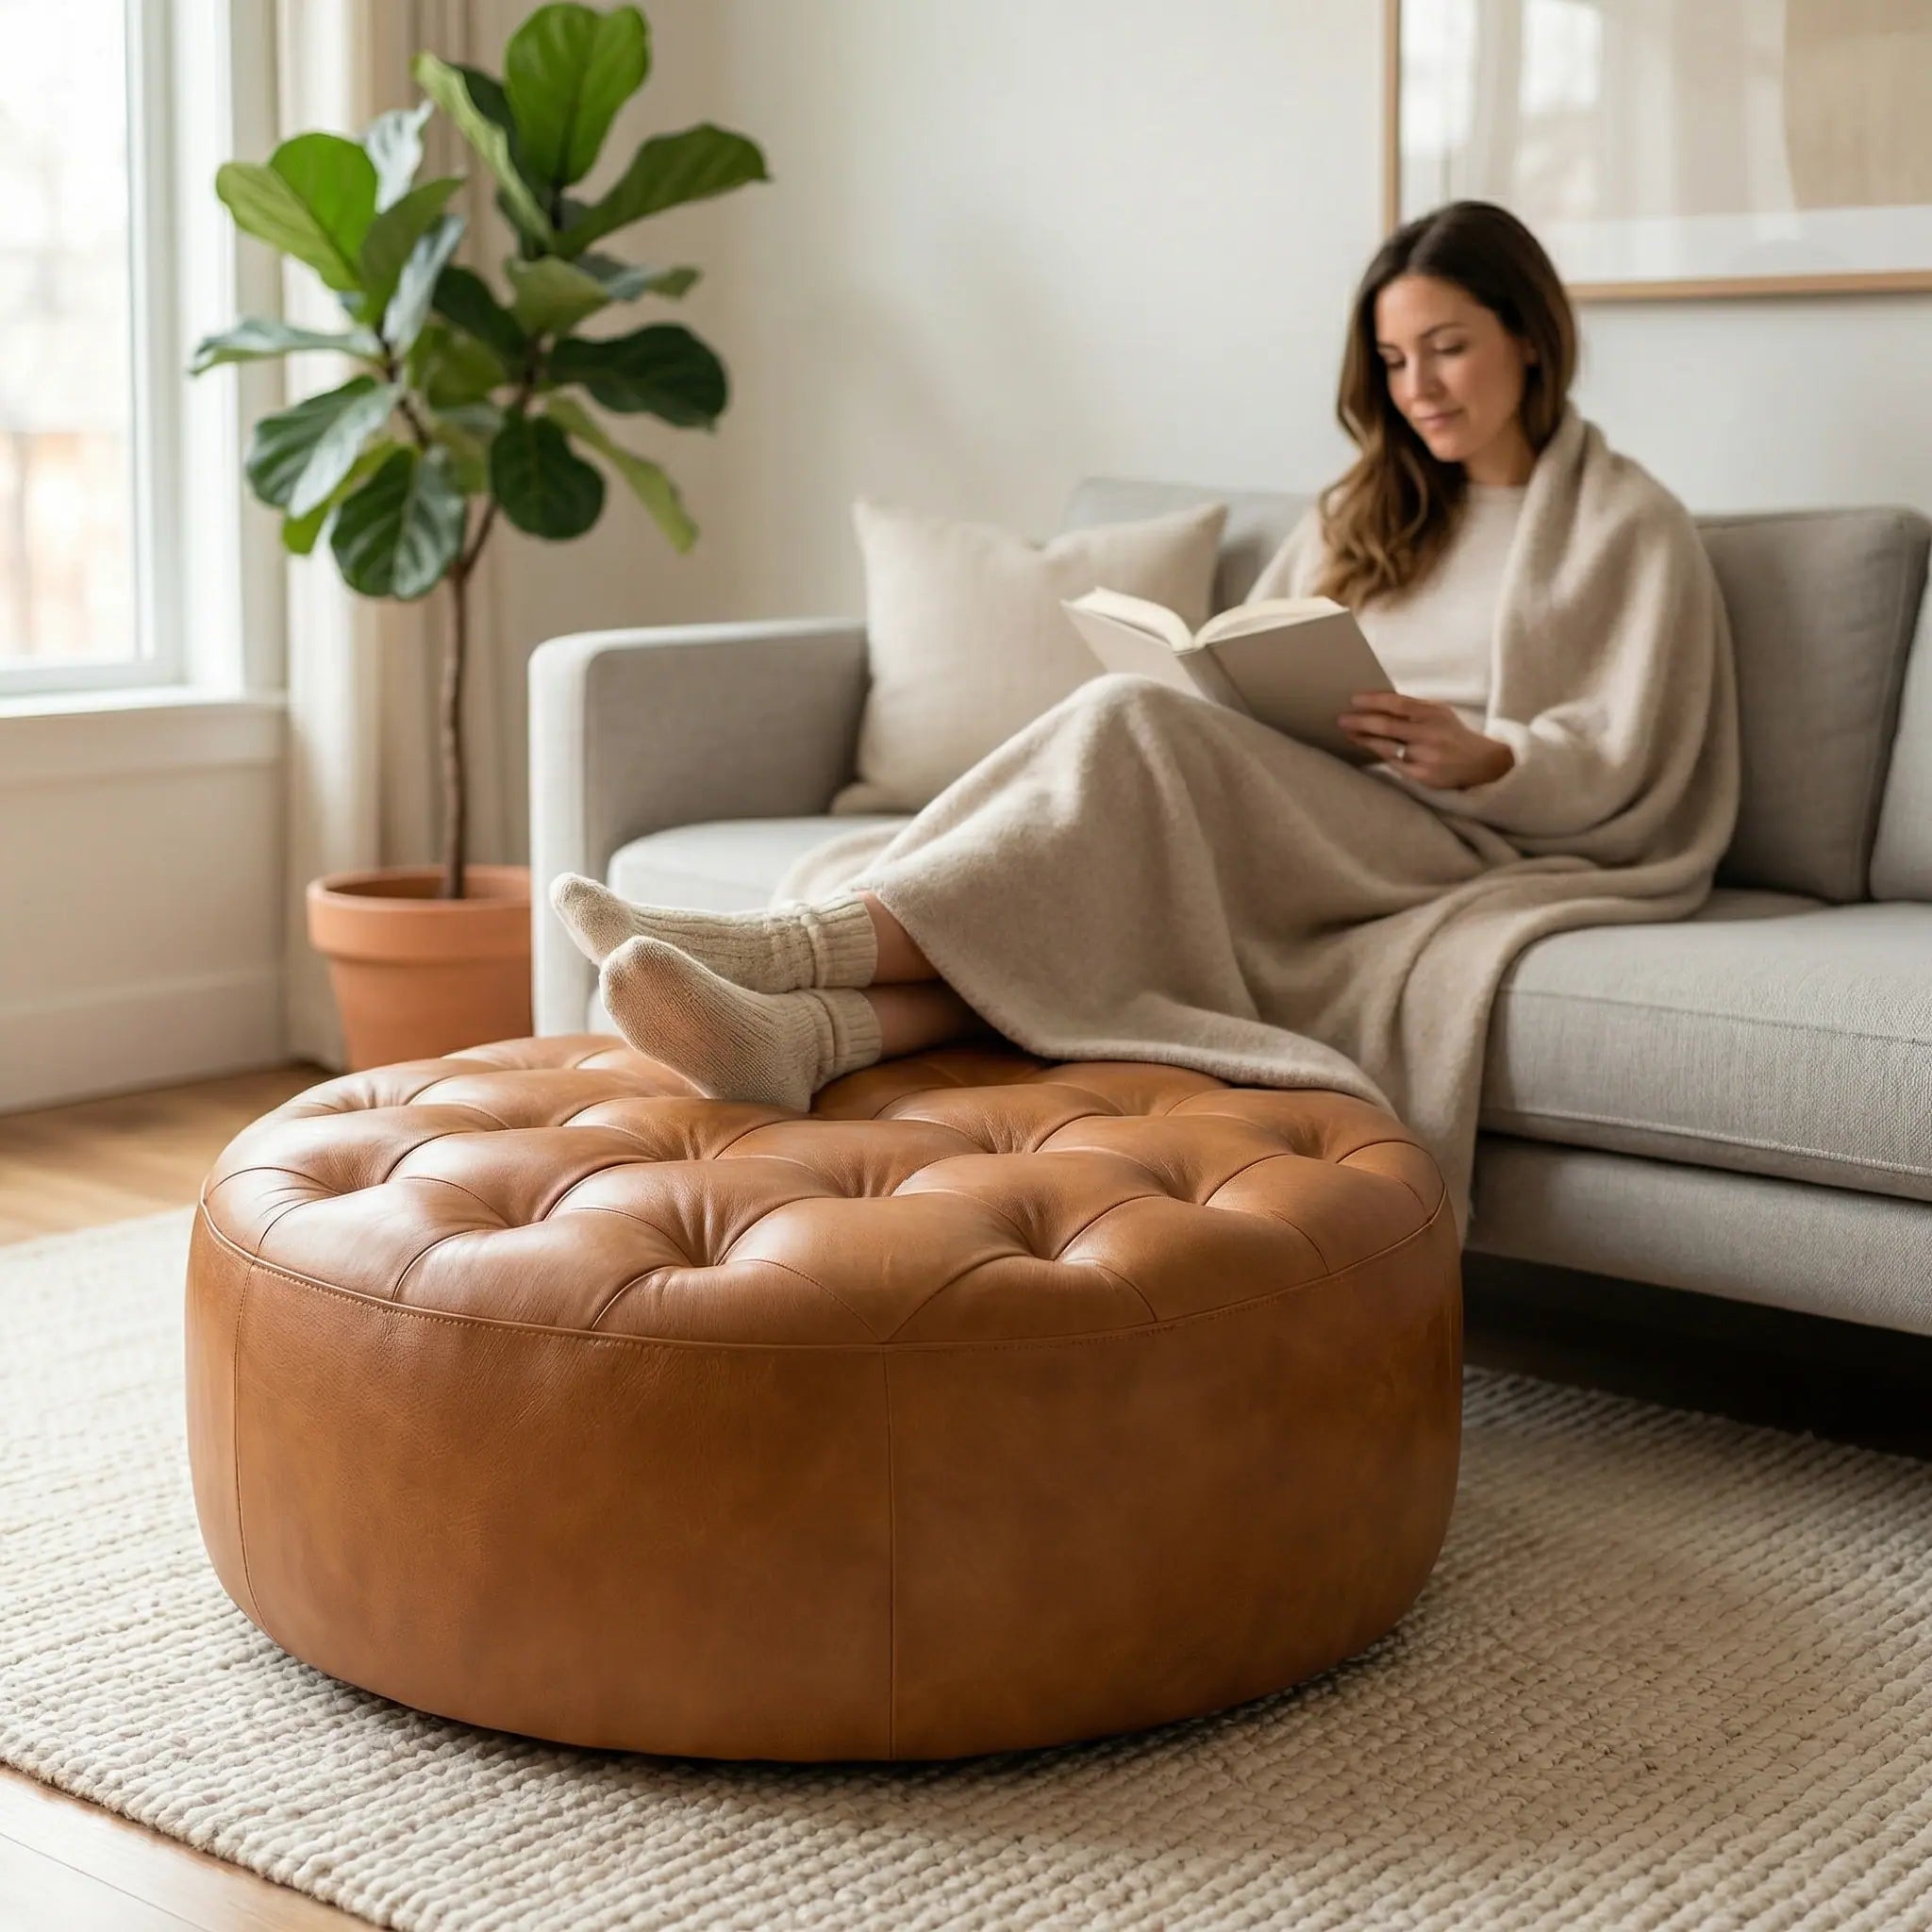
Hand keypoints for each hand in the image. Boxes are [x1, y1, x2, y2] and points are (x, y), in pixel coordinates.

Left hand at [1336, 691, 1514, 788]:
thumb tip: (1378, 702)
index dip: (1374, 701)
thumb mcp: (1439, 713)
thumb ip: (1414, 708)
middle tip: (1342, 719)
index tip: (1354, 700)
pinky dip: (1380, 754)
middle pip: (1388, 727)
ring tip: (1349, 734)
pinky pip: (1394, 763)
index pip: (1399, 704)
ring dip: (1365, 740)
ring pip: (1387, 747)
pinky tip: (1368, 748)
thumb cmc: (1452, 734)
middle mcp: (1431, 734)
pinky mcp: (1423, 775)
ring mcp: (1426, 756)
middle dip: (1361, 722)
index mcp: (1435, 713)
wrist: (1481, 763)